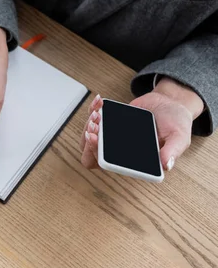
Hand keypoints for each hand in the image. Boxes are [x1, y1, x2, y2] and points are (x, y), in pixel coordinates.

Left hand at [81, 78, 204, 171]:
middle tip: (95, 126)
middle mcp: (119, 152)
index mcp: (133, 161)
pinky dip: (93, 110)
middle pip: (91, 155)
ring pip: (88, 138)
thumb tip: (166, 165)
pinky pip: (93, 121)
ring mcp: (112, 138)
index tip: (95, 139)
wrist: (170, 104)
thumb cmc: (175, 124)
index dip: (97, 154)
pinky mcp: (110, 124)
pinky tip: (99, 102)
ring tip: (98, 113)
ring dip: (88, 125)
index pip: (107, 165)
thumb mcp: (179, 137)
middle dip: (88, 141)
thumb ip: (172, 151)